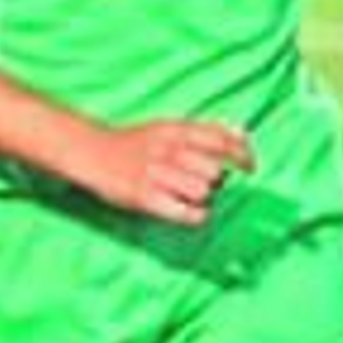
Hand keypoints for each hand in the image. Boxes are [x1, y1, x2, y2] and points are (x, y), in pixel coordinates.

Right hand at [83, 120, 253, 225]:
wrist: (92, 153)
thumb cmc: (134, 143)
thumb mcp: (167, 127)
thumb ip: (204, 130)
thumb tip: (242, 133)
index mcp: (174, 130)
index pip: (221, 140)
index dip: (241, 155)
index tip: (250, 167)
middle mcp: (167, 150)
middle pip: (214, 171)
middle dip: (215, 180)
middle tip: (202, 182)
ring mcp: (156, 174)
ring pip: (203, 192)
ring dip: (202, 197)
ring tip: (187, 194)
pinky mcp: (146, 197)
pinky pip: (188, 213)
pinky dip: (194, 215)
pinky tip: (186, 210)